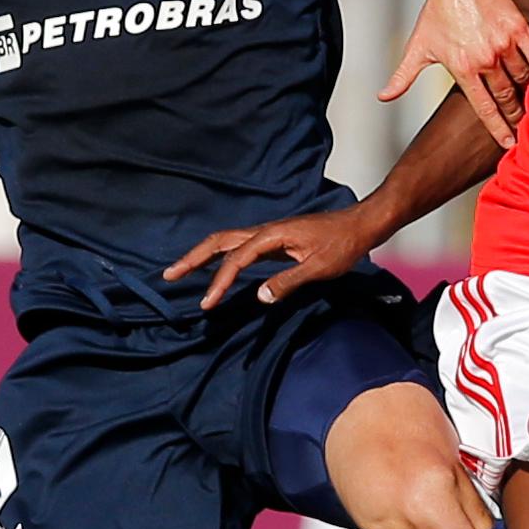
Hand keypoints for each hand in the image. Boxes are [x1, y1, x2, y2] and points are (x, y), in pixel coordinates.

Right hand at [163, 204, 387, 309]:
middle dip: (192, 258)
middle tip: (168, 275)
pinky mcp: (274, 240)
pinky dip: (220, 256)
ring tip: (180, 271)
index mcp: (272, 236)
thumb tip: (258, 296)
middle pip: (218, 242)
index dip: (218, 282)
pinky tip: (216, 268)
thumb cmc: (343, 246)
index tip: (207, 303)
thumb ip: (289, 281)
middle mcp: (265, 231)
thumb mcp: (319, 268)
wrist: (360, 225)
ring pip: (226, 242)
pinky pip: (238, 247)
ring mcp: (268, 235)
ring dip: (202, 255)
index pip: (236, 260)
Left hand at [379, 0, 528, 148]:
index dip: (498, 128)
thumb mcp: (419, 47)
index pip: (484, 108)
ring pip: (524, 78)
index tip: (509, 143)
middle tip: (525, 126)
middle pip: (507, 98)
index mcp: (463, 68)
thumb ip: (404, 76)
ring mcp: (502, 43)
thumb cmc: (438, 12)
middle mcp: (484, 59)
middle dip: (517, 115)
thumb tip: (384, 97)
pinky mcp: (517, 27)